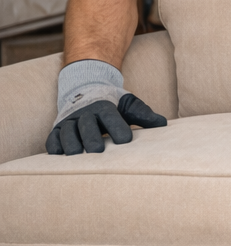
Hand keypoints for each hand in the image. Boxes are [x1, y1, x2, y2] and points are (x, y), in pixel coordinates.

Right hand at [47, 60, 167, 154]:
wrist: (85, 89)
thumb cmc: (112, 102)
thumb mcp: (128, 103)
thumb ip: (143, 113)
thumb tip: (162, 124)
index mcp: (103, 106)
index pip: (110, 116)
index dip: (117, 127)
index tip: (126, 141)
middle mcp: (84, 113)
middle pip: (86, 126)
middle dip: (91, 138)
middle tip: (98, 152)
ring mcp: (68, 121)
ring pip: (67, 133)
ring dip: (72, 144)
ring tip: (78, 156)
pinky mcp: (56, 130)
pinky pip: (52, 139)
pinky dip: (54, 147)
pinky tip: (60, 156)